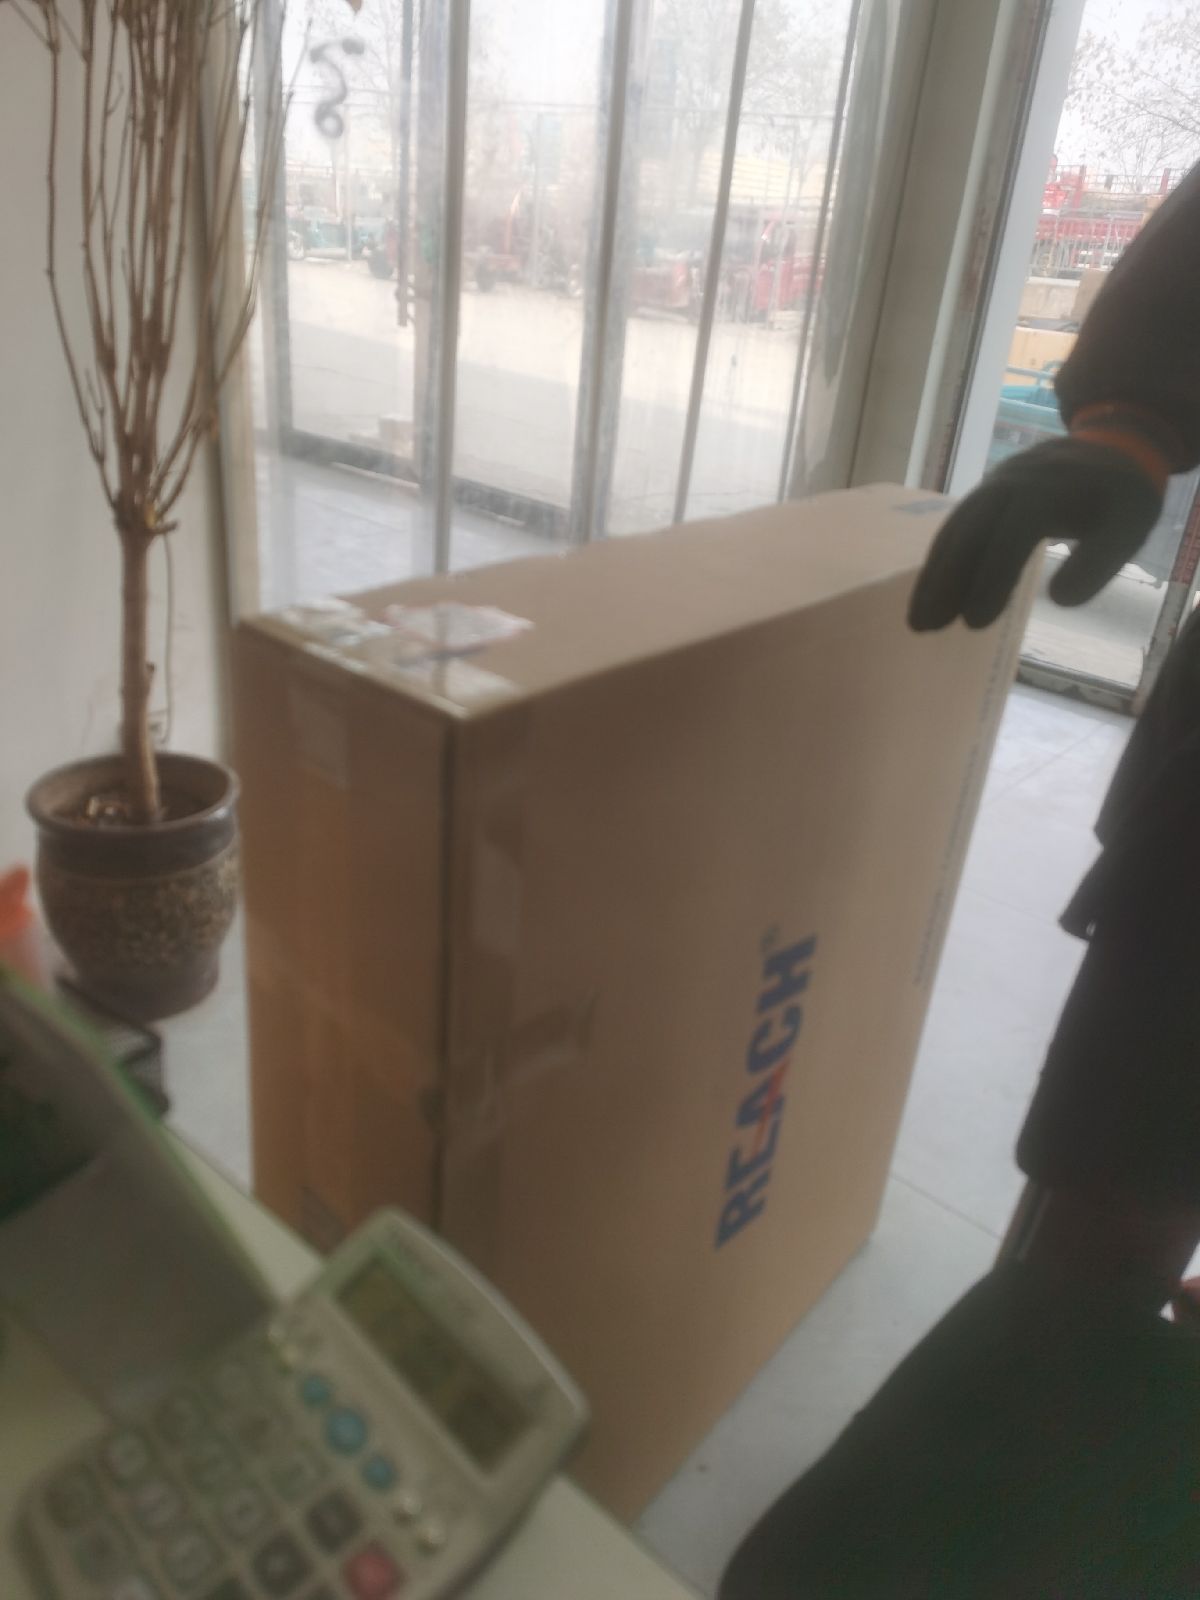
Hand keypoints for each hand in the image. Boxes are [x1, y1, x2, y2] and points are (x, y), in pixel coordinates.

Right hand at [908, 436, 1164, 631]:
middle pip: (969, 531)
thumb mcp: (1130, 526)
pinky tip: (929, 596)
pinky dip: (939, 563)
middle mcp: (1011, 483)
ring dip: (933, 576)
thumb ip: (1100, 562)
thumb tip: (1059, 599)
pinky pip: (955, 529)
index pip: (1011, 536)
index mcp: (1048, 489)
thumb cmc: (1120, 497)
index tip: (975, 623)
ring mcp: (992, 487)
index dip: (991, 579)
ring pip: (955, 530)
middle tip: (926, 627)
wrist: (1107, 449)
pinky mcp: (983, 499)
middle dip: (945, 580)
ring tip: (917, 621)